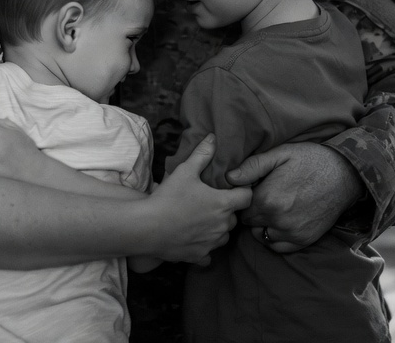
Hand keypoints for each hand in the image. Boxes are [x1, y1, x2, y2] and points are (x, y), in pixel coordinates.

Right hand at [146, 135, 251, 265]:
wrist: (147, 227)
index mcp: (223, 204)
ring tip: (203, 220)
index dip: (242, 190)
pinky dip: (205, 248)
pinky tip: (195, 239)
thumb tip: (213, 137)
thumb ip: (202, 154)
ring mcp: (212, 243)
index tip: (233, 187)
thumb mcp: (185, 171)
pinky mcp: (199, 256)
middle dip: (227, 210)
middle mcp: (222, 226)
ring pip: (224, 236)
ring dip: (218, 229)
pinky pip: (209, 254)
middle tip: (212, 202)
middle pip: (235, 217)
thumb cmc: (169, 197)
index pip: (247, 196)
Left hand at [226, 142, 363, 252]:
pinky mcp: (304, 240)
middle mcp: (277, 220)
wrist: (344, 174)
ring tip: (271, 209)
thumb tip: (228, 178)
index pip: (240, 207)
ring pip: (262, 236)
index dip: (243, 199)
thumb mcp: (279, 154)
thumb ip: (252, 166)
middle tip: (262, 199)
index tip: (251, 191)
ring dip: (262, 225)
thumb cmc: (309, 160)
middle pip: (249, 223)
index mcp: (267, 199)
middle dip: (252, 212)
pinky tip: (280, 222)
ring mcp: (292, 232)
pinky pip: (279, 247)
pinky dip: (275, 237)